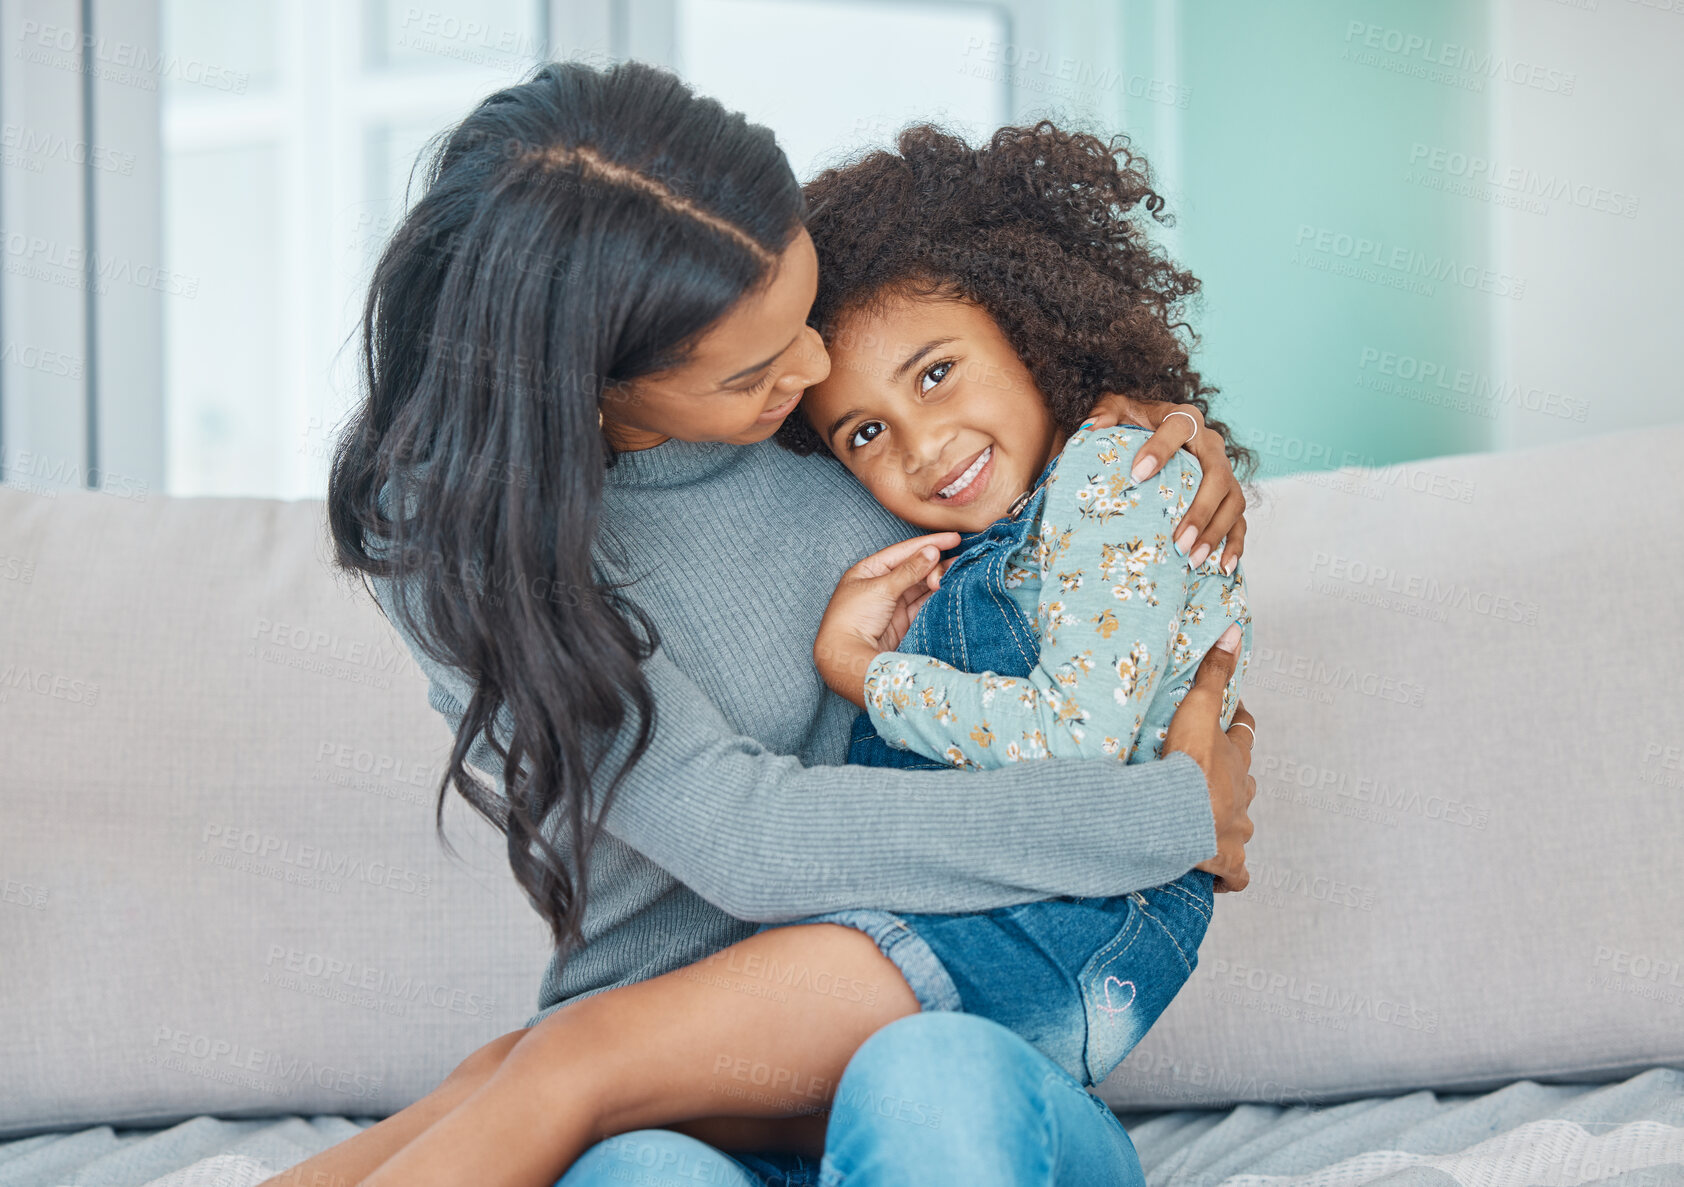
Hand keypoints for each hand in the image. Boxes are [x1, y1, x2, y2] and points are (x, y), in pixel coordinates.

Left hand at [814, 533, 959, 708]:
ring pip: (921, 586)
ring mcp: (893, 604)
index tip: (954, 538)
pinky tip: (950, 588)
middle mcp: (881, 585)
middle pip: (914, 568)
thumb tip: (932, 551)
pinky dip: (937, 596)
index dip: (928, 544)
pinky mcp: (903, 622)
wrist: (848, 656)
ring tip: (957, 574)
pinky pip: (924, 604)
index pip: (903, 551)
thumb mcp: (881, 588)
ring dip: (938, 579)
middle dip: (935, 565)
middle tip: (953, 567)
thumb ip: (910, 570)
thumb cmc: (854, 617)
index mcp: (869, 570)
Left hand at [1083, 394, 1246, 573]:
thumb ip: (1105, 413)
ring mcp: (1224, 472)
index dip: (1161, 449)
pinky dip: (1235, 544)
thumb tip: (1090, 429)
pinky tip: (1222, 567)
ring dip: (1216, 532)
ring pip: (1233, 501)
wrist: (1155, 429)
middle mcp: (1210, 444)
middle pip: (1217, 475)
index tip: (1137, 475)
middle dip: (1200, 510)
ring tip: (1192, 560)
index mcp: (1184, 418)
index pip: (1179, 427)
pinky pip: (1240, 520)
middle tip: (1178, 541)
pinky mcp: (1228, 495)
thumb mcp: (1118, 408)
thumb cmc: (1135, 422)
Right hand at [1163, 623, 1255, 891]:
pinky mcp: (1226, 863)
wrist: (1177, 817)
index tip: (1229, 718)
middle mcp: (1243, 796)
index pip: (1244, 736)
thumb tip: (1235, 630)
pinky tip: (1218, 874)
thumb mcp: (1199, 709)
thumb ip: (1213, 672)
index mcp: (1236, 761)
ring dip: (1229, 825)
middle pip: (1245, 784)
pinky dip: (1230, 875)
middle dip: (1233, 781)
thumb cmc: (1186, 766)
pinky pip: (1237, 875)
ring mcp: (1237, 832)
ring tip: (1206, 824)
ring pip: (1242, 827)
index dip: (1237, 725)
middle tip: (1209, 777)